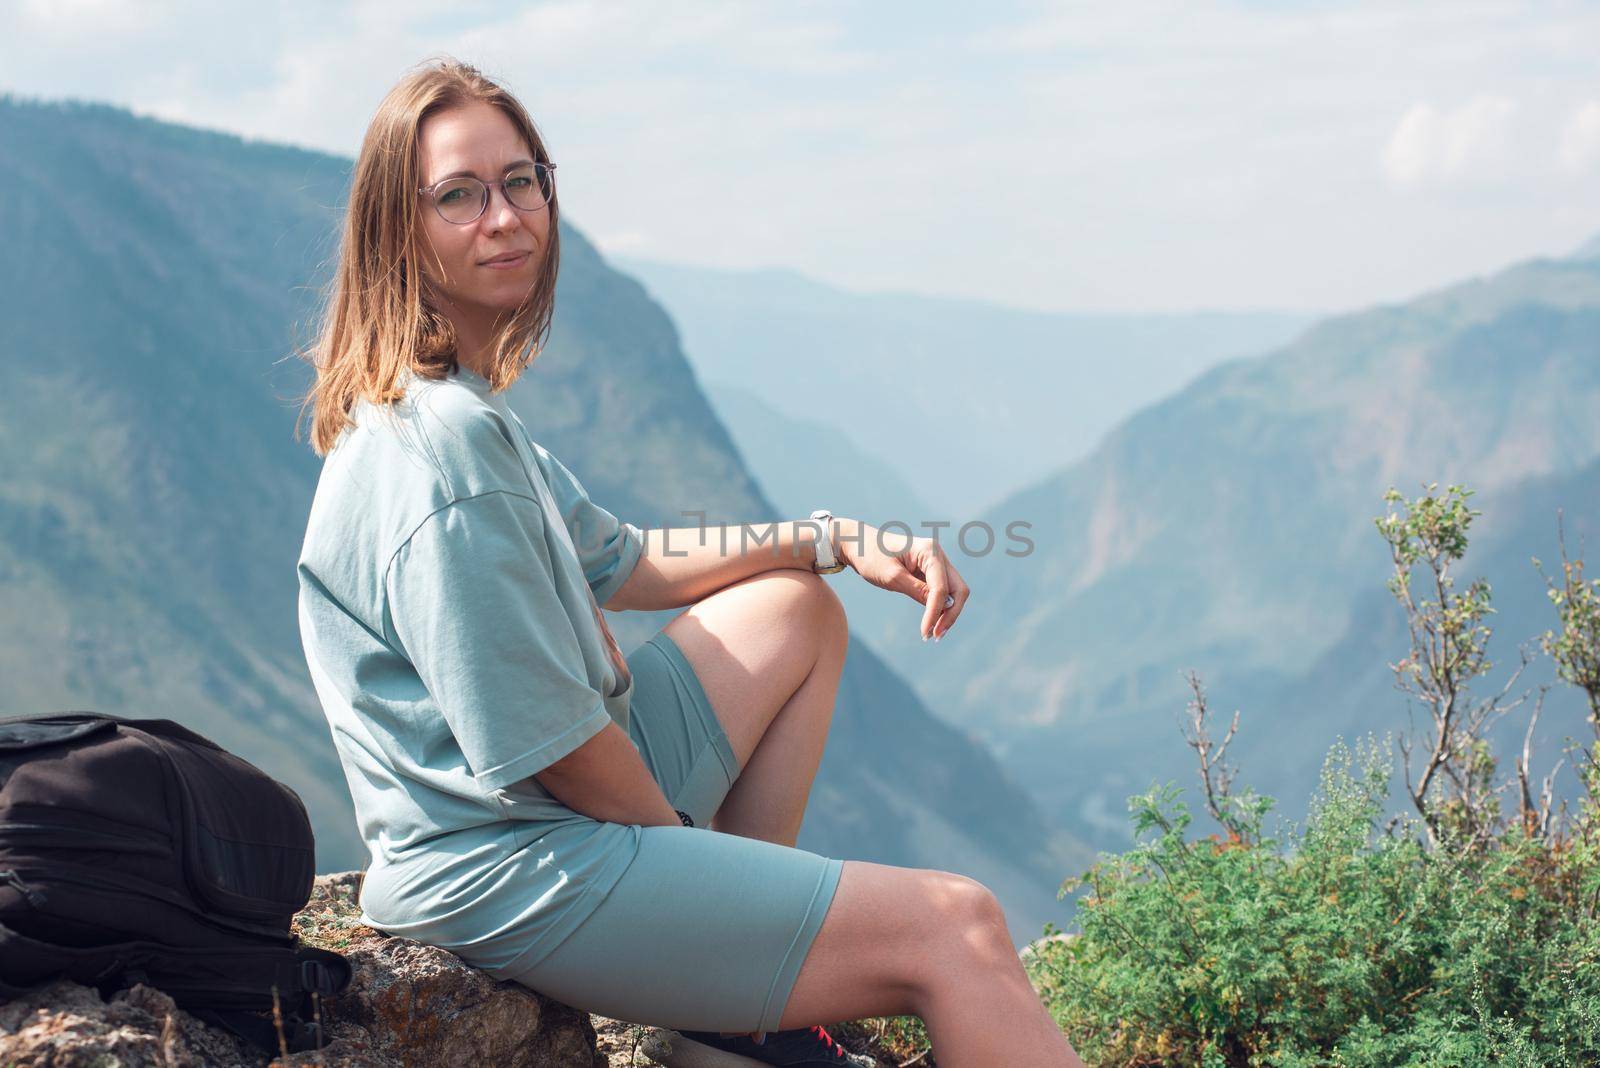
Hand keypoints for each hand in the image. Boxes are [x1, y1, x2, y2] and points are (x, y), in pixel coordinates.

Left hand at [835, 519, 969, 640]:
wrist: (858, 544)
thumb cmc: (871, 556)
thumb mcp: (892, 577)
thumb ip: (917, 591)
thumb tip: (943, 607)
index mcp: (929, 550)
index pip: (941, 587)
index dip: (936, 612)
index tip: (925, 633)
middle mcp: (938, 554)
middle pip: (958, 589)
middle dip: (950, 614)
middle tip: (935, 636)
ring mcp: (936, 562)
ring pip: (953, 591)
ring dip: (947, 613)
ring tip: (932, 634)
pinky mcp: (930, 571)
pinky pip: (943, 591)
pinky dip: (939, 607)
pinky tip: (930, 622)